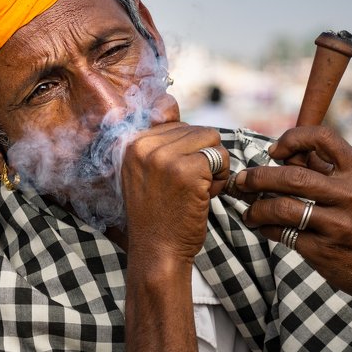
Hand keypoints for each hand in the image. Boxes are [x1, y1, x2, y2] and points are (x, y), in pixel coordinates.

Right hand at [122, 123, 228, 263]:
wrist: (156, 251)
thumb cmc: (156, 214)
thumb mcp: (143, 171)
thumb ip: (156, 140)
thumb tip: (169, 100)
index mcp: (131, 143)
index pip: (176, 124)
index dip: (185, 150)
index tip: (172, 177)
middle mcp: (143, 145)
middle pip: (197, 130)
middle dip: (201, 158)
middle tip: (184, 187)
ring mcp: (164, 157)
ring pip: (212, 141)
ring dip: (213, 167)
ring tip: (193, 190)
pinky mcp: (186, 171)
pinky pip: (220, 159)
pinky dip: (219, 180)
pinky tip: (201, 198)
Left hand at [236, 126, 351, 313]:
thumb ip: (323, 169)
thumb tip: (282, 153)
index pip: (323, 137)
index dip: (292, 138)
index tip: (273, 152)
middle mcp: (351, 196)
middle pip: (291, 177)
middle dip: (257, 178)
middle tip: (242, 182)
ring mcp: (338, 225)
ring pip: (281, 207)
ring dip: (256, 208)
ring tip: (249, 211)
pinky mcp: (323, 250)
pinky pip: (282, 233)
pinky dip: (265, 228)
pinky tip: (263, 227)